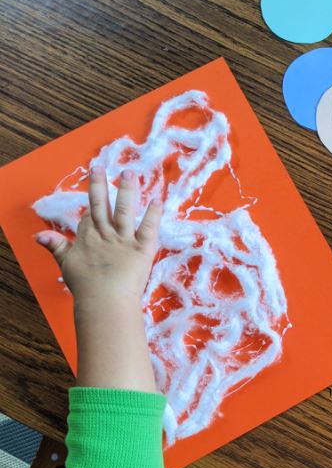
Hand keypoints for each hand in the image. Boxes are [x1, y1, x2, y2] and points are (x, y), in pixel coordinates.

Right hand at [36, 166, 161, 306]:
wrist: (104, 301)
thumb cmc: (86, 287)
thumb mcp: (67, 265)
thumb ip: (56, 247)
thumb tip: (38, 235)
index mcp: (87, 238)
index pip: (90, 215)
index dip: (92, 201)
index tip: (96, 185)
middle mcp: (105, 234)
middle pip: (101, 205)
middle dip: (100, 185)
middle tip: (101, 166)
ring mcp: (124, 240)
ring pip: (124, 210)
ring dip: (127, 190)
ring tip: (130, 173)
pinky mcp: (142, 249)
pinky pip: (148, 228)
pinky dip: (153, 214)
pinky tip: (157, 200)